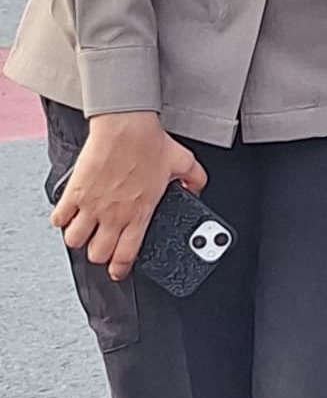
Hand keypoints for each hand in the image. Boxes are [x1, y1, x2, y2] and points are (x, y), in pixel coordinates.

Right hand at [51, 111, 204, 281]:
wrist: (126, 126)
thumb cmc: (150, 143)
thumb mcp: (183, 163)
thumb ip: (195, 181)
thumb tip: (197, 190)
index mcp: (140, 213)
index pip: (126, 255)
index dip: (120, 269)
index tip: (118, 271)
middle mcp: (114, 215)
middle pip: (97, 254)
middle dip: (99, 254)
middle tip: (102, 245)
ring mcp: (92, 206)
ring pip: (74, 241)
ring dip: (79, 238)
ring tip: (85, 229)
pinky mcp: (74, 194)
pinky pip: (58, 219)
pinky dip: (61, 220)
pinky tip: (69, 214)